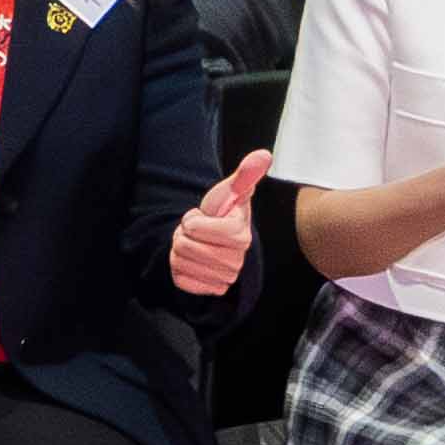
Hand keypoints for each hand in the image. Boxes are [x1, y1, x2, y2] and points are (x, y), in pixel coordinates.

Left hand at [168, 150, 271, 302]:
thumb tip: (265, 154)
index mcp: (241, 236)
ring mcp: (224, 278)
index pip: (195, 228)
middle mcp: (236, 261)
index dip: (192, 220)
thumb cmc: (223, 212)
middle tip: (198, 232)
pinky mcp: (211, 289)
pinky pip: (181, 280)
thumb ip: (245, 174)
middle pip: (185, 246)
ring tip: (196, 244)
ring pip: (180, 262)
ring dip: (180, 250)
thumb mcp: (229, 191)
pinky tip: (193, 262)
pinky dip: (179, 269)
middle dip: (184, 235)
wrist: (215, 238)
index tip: (204, 217)